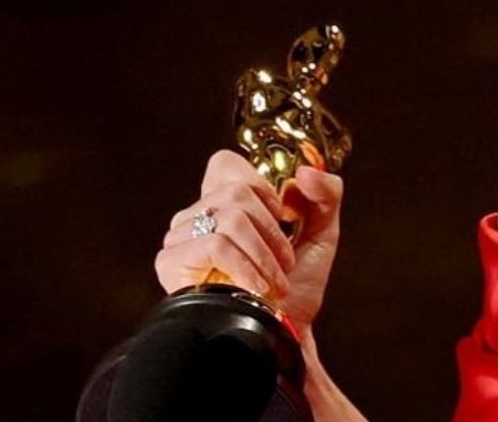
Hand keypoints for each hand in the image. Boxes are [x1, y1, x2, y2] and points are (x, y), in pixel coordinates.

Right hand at [155, 150, 343, 333]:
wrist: (282, 333)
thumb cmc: (296, 287)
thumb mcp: (322, 233)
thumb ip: (326, 194)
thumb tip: (304, 172)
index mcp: (226, 204)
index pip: (225, 163)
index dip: (261, 187)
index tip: (281, 218)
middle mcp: (198, 215)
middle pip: (237, 191)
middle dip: (273, 232)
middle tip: (284, 263)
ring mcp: (181, 237)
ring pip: (231, 218)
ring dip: (265, 255)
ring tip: (274, 282)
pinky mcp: (171, 261)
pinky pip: (215, 244)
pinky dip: (247, 267)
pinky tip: (256, 289)